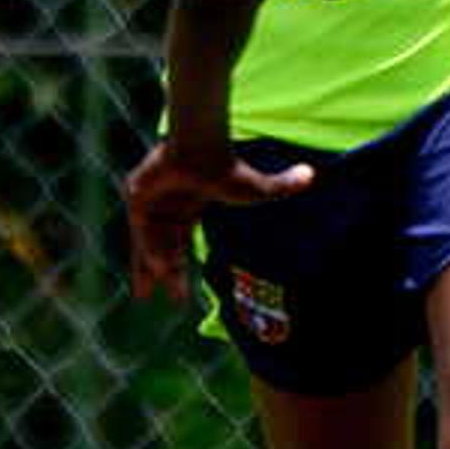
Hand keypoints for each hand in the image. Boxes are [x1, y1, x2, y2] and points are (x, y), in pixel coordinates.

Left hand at [121, 138, 312, 300]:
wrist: (202, 149)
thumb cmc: (228, 167)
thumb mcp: (258, 189)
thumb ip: (282, 186)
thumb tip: (312, 175)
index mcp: (187, 207)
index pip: (177, 245)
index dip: (175, 269)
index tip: (175, 295)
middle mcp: (165, 207)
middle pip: (156, 248)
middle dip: (153, 275)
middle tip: (147, 299)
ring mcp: (149, 202)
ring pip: (145, 243)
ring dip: (150, 267)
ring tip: (152, 292)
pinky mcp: (136, 196)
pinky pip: (141, 231)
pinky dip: (148, 249)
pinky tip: (158, 269)